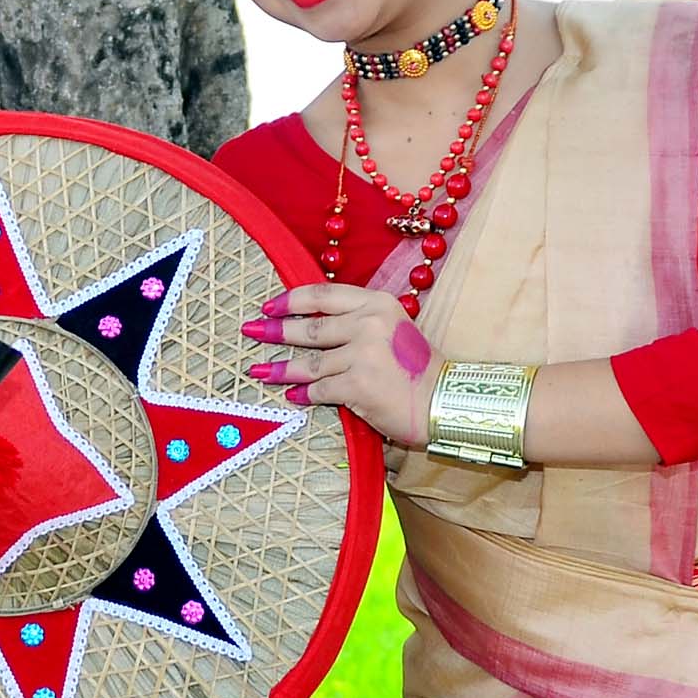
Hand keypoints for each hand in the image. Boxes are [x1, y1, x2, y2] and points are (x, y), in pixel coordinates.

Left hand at [241, 283, 440, 449]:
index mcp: (378, 303)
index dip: (292, 300)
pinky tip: (292, 396)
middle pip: (310, 328)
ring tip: (259, 371)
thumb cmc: (419, 370)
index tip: (270, 306)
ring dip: (280, 369)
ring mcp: (363, 354)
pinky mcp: (358, 385)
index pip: (323, 295)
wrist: (446, 402)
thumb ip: (359, 322)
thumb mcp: (393, 330)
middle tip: (251, 331)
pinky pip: (320, 389)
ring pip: (309, 362)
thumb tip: (311, 325)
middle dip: (275, 331)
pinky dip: (304, 394)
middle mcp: (369, 323)